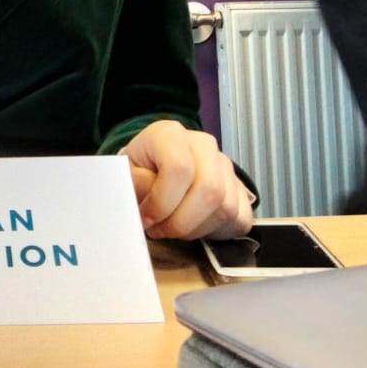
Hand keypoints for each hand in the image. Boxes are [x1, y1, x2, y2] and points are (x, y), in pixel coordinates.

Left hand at [121, 121, 253, 241]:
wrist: (153, 168)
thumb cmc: (139, 172)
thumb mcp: (125, 174)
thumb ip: (135, 186)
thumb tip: (150, 208)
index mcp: (171, 134)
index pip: (179, 169)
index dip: (162, 203)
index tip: (146, 219)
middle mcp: (203, 145)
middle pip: (209, 190)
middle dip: (181, 222)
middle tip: (160, 230)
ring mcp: (225, 166)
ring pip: (226, 208)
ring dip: (196, 230)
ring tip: (173, 228)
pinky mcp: (241, 188)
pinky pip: (241, 219)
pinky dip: (217, 233)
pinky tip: (194, 227)